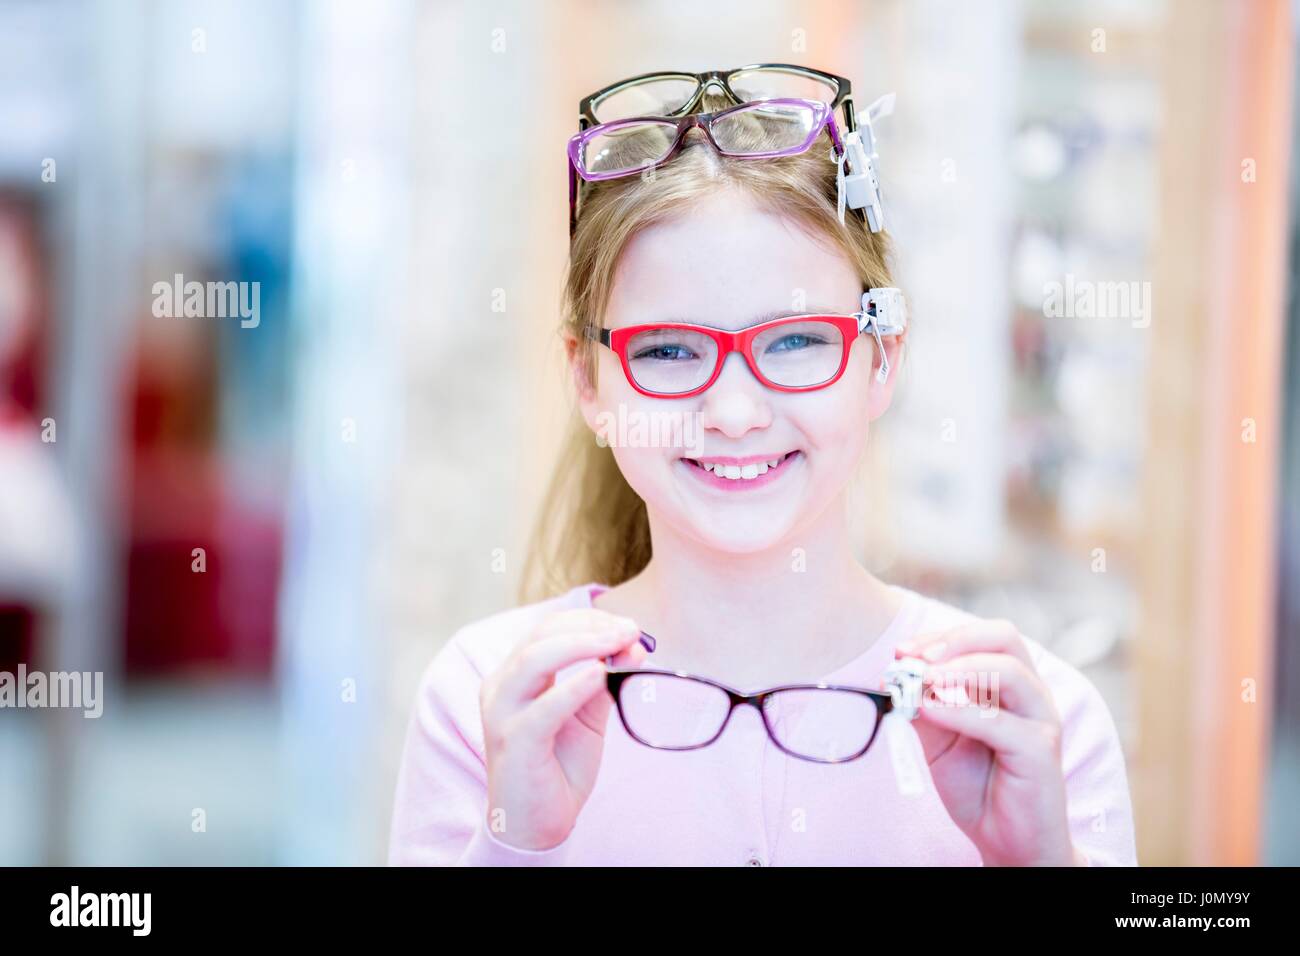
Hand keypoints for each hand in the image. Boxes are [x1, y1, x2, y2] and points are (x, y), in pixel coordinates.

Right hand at [479, 608, 648, 850]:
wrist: (536, 824)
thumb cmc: (558, 766)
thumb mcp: (587, 716)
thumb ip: (604, 681)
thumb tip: (634, 645)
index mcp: (515, 675)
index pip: (549, 629)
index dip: (590, 620)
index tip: (629, 627)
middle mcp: (502, 687)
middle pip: (541, 636)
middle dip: (590, 627)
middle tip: (631, 630)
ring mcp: (503, 714)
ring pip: (534, 661)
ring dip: (582, 645)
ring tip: (620, 642)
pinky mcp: (514, 743)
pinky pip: (544, 708)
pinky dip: (574, 687)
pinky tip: (601, 675)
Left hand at [891, 619, 1080, 865]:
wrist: (1008, 842)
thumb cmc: (977, 786)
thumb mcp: (938, 741)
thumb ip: (922, 707)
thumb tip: (895, 678)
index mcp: (1010, 684)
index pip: (982, 637)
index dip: (940, 637)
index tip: (902, 651)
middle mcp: (1031, 693)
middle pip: (1004, 637)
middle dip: (955, 640)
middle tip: (915, 657)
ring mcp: (1040, 719)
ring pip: (1008, 671)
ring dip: (958, 668)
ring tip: (921, 679)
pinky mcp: (1040, 750)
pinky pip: (998, 721)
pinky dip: (958, 711)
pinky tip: (928, 710)